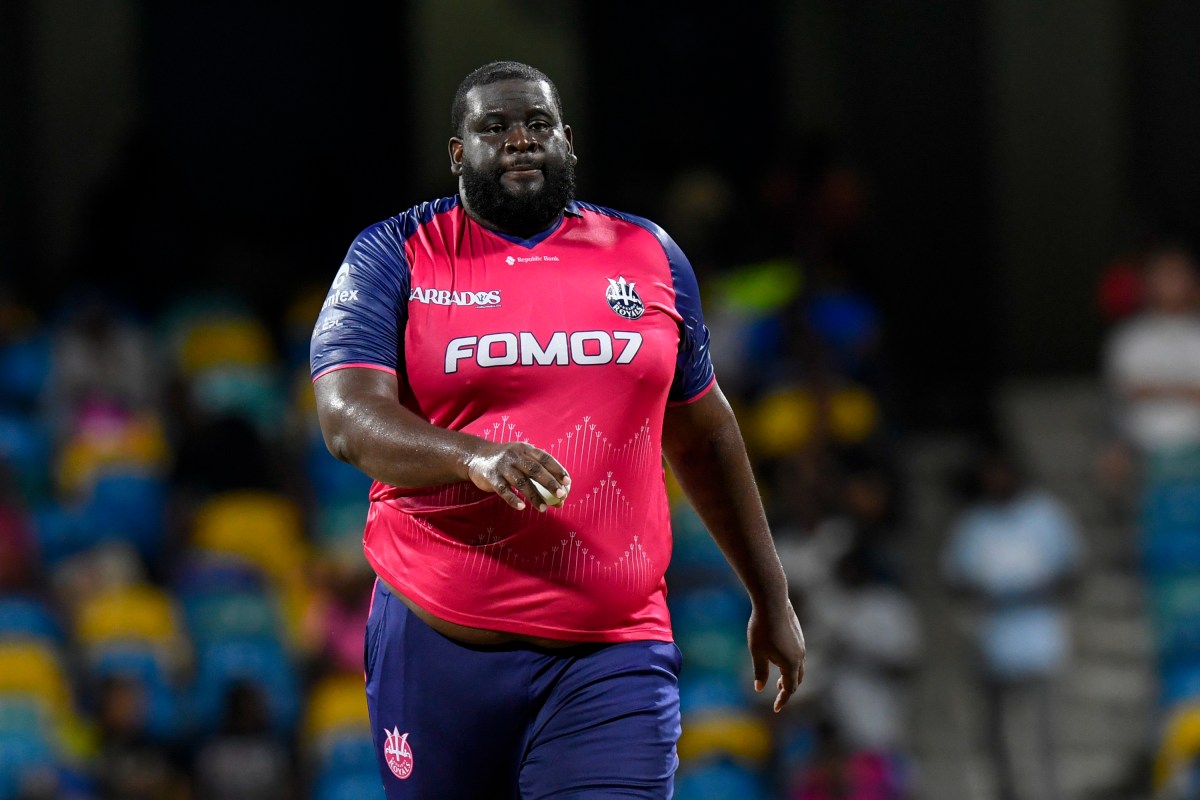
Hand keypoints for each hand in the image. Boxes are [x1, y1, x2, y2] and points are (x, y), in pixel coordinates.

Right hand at [464, 442, 569, 511]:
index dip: (557, 469)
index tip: (568, 482)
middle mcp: (514, 456)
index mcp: (525, 448)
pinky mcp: (491, 478)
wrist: (475, 457)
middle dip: (550, 483)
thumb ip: (537, 466)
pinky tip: (522, 508)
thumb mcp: (520, 455)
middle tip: (561, 495)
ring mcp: (502, 466)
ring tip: (544, 509)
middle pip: (535, 470)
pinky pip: (504, 491)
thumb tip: (560, 485)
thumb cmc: (506, 461)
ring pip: (521, 483)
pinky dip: (513, 500)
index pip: (544, 458)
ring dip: (534, 497)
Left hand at [748, 598, 805, 712]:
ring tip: (778, 680)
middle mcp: (800, 656)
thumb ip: (760, 672)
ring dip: (791, 677)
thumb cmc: (762, 628)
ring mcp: (801, 645)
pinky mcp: (799, 636)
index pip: (789, 688)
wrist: (772, 602)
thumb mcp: (757, 652)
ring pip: (799, 668)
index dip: (782, 700)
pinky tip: (779, 660)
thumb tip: (759, 688)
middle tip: (778, 696)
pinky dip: (791, 665)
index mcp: (791, 664)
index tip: (776, 709)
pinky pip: (798, 657)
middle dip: (788, 689)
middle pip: (797, 680)